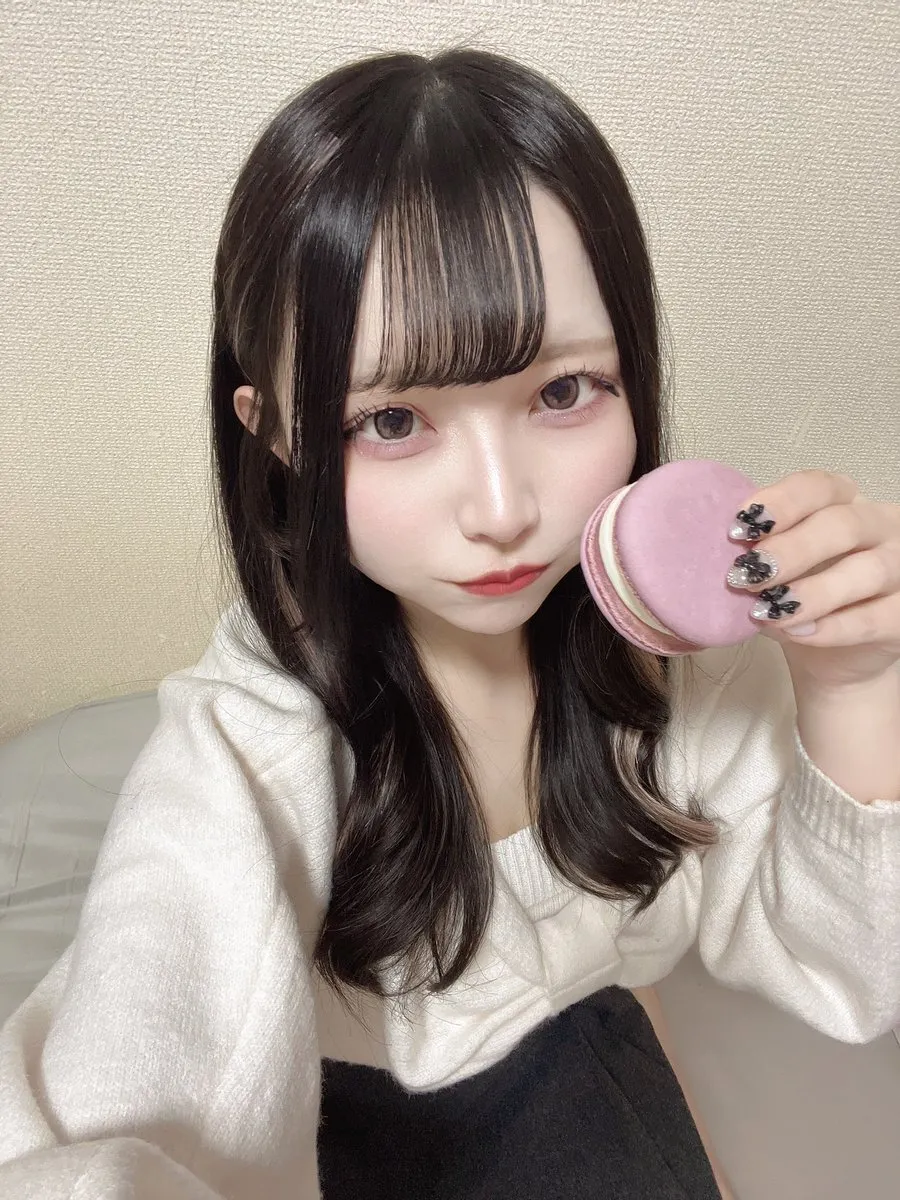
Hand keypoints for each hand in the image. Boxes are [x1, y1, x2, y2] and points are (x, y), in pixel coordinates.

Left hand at [727, 469, 899, 690]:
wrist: (832, 657)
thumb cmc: (800, 597)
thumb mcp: (774, 570)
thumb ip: (756, 554)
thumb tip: (715, 555)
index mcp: (845, 502)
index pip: (818, 487)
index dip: (779, 504)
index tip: (738, 529)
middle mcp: (881, 526)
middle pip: (843, 525)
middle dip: (790, 550)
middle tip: (747, 575)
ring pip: (867, 571)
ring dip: (810, 592)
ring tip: (767, 611)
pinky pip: (875, 618)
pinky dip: (832, 627)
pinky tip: (797, 632)